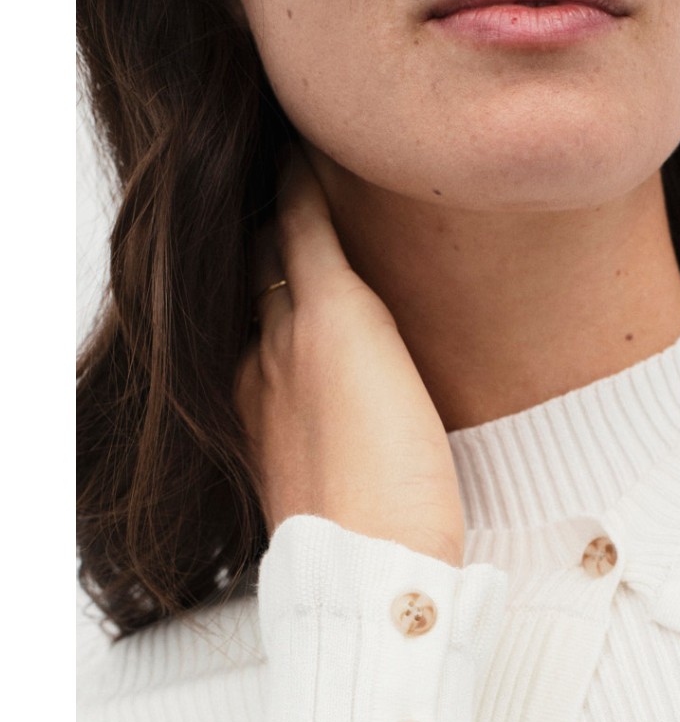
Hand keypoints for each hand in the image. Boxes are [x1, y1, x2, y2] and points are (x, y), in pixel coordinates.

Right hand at [234, 144, 466, 567]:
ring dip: (283, 213)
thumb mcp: (349, 494)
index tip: (283, 280)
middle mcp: (259, 368)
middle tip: (282, 210)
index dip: (268, 302)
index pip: (257, 333)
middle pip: (255, 285)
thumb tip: (381, 451)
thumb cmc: (377, 549)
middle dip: (266, 251)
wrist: (372, 565)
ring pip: (273, 251)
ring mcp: (287, 338)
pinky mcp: (334, 317)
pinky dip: (305, 190)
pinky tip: (307, 156)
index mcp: (261, 414)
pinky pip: (307, 228)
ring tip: (293, 170)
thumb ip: (350, 454)